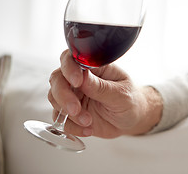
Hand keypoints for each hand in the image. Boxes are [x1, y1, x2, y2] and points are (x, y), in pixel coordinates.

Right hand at [48, 50, 162, 137]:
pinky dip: (72, 126)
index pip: (71, 59)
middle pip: (57, 79)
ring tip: (88, 121)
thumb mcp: (121, 94)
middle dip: (63, 95)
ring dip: (67, 113)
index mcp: (93, 67)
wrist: (133, 119)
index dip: (69, 69)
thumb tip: (83, 77)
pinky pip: (61, 119)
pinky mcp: (71, 113)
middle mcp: (80, 79)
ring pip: (54, 98)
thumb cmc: (130, 100)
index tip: (77, 82)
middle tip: (75, 109)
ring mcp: (74, 95)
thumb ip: (101, 87)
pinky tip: (88, 129)